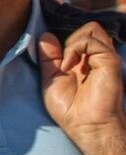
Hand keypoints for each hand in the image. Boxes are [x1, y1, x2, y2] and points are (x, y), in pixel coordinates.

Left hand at [38, 23, 125, 154]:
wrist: (86, 126)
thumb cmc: (69, 109)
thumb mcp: (50, 80)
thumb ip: (48, 58)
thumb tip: (45, 35)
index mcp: (83, 60)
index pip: (77, 34)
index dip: (63, 35)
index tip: (50, 46)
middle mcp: (95, 56)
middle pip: (86, 28)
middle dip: (68, 37)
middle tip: (60, 61)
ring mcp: (104, 57)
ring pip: (91, 29)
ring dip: (71, 43)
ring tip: (65, 66)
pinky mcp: (109, 61)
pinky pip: (91, 40)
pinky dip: (75, 49)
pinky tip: (69, 67)